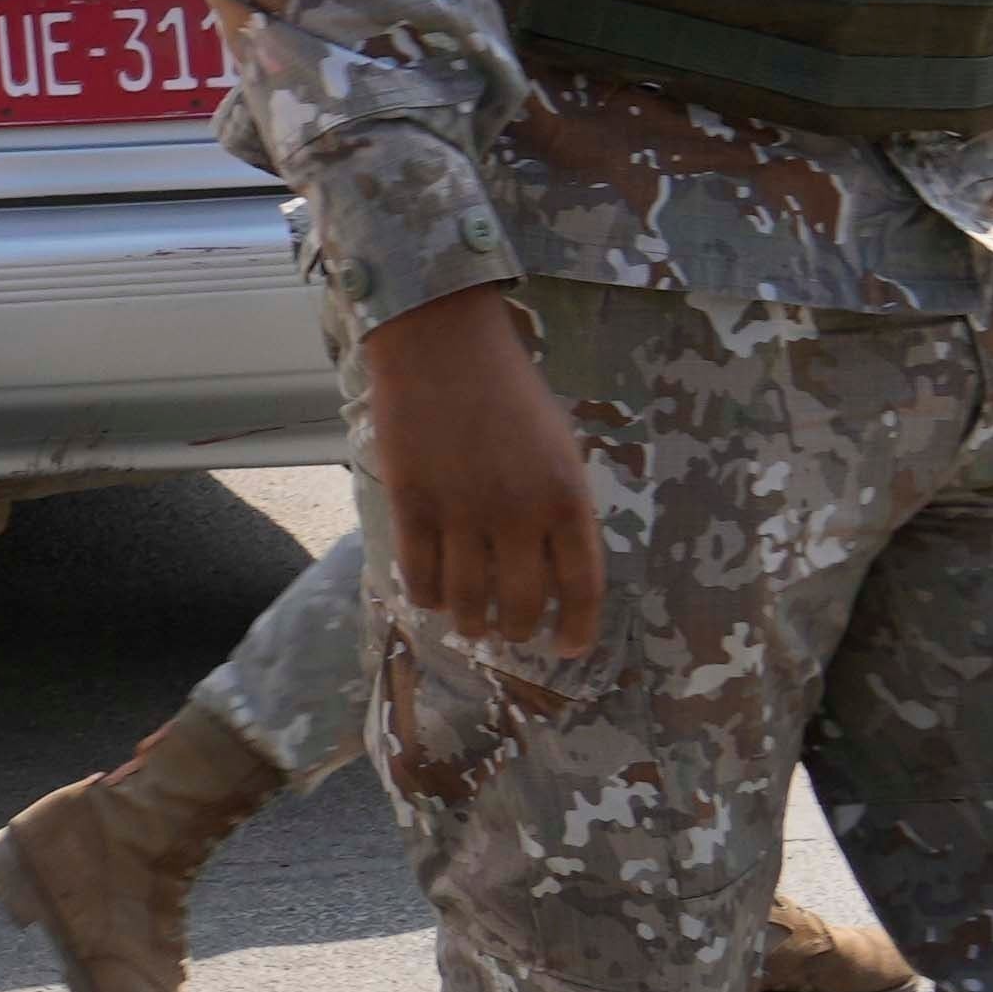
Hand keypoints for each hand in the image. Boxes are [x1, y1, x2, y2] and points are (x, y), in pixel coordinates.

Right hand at [360, 287, 604, 669]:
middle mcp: (518, 513)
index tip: (567, 647)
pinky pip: (418, 575)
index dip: (576, 628)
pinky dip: (426, 597)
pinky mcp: (412, 505)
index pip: (580, 586)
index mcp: (567, 496)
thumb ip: (561, 506)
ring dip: (471, 624)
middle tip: (510, 632)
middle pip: (521, 604)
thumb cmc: (510, 390)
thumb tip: (552, 567)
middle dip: (517, 631)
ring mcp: (461, 512)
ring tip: (470, 625)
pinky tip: (432, 597)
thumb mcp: (560, 446)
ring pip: (468, 600)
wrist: (442, 344)